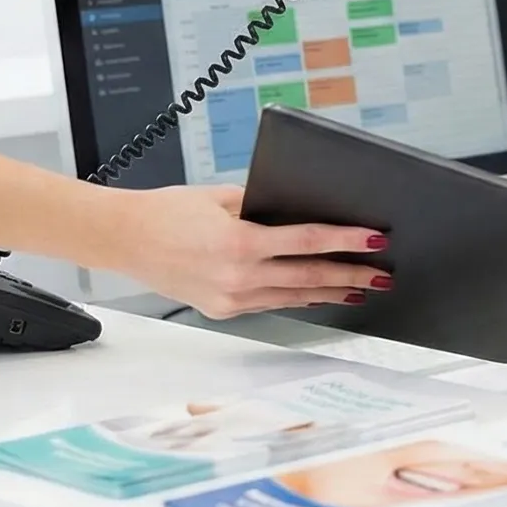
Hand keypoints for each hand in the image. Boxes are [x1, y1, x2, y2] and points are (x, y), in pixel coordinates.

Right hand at [103, 185, 390, 319]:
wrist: (123, 239)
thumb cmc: (168, 211)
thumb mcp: (222, 197)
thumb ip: (264, 207)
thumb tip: (305, 212)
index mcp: (240, 242)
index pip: (309, 242)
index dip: (347, 242)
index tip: (375, 240)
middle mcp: (238, 275)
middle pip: (309, 276)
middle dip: (352, 276)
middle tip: (383, 274)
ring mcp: (229, 298)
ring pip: (293, 296)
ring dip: (331, 293)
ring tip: (362, 289)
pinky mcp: (222, 309)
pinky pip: (270, 303)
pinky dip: (297, 297)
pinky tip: (319, 294)